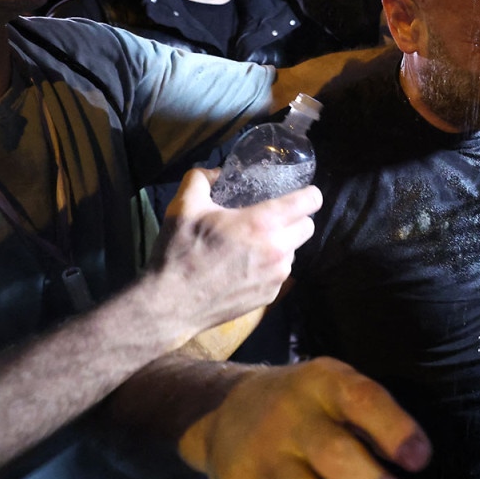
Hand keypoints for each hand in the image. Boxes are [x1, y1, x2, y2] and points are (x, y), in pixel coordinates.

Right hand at [145, 168, 319, 342]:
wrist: (170, 305)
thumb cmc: (178, 252)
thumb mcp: (184, 206)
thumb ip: (201, 179)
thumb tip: (216, 173)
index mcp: (262, 223)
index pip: (309, 202)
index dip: (309, 194)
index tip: (300, 194)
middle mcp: (277, 249)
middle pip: (308, 227)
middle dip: (295, 220)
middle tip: (271, 219)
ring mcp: (276, 276)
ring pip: (294, 251)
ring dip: (282, 245)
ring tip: (254, 245)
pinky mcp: (270, 296)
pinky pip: (281, 274)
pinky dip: (270, 267)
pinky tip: (245, 268)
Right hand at [180, 358, 429, 478]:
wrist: (226, 411)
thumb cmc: (307, 406)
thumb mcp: (334, 390)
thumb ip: (370, 419)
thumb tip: (415, 464)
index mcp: (324, 383)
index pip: (362, 399)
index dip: (393, 428)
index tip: (420, 458)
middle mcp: (292, 418)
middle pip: (333, 453)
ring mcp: (265, 458)